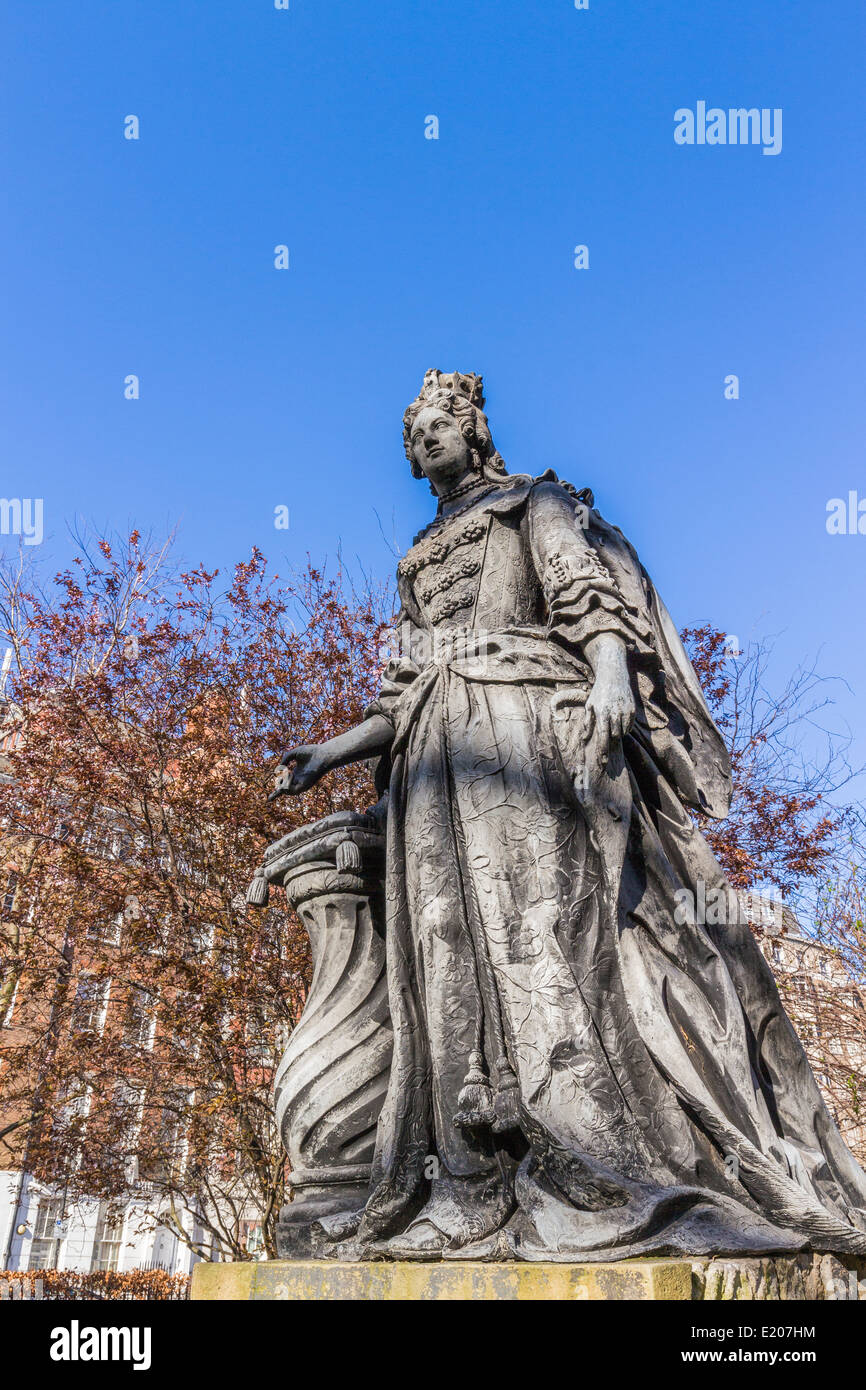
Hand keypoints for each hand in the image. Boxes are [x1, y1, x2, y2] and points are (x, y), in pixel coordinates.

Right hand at [269, 744, 328, 798]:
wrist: (324, 754)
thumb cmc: (312, 752)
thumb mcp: (294, 753)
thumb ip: (285, 759)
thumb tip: (279, 768)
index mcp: (296, 774)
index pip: (285, 785)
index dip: (276, 793)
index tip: (268, 800)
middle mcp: (299, 781)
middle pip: (284, 791)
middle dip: (279, 783)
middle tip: (286, 771)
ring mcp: (302, 784)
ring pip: (287, 792)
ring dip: (283, 782)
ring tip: (288, 772)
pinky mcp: (305, 785)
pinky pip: (293, 790)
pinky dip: (288, 783)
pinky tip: (290, 773)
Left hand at [584, 639, 635, 769]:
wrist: (614, 676)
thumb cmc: (599, 693)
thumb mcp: (589, 705)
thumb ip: (587, 723)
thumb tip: (584, 739)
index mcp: (602, 712)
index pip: (603, 735)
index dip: (603, 749)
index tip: (602, 761)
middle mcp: (615, 712)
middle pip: (614, 736)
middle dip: (610, 741)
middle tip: (606, 740)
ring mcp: (625, 711)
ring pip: (623, 732)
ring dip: (617, 734)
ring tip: (611, 725)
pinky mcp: (633, 710)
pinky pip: (629, 727)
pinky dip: (624, 728)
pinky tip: (618, 721)